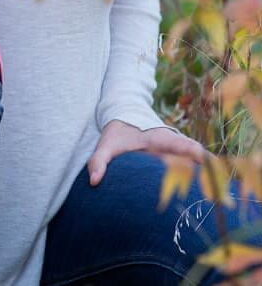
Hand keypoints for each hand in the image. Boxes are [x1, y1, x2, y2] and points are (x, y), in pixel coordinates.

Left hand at [87, 119, 207, 185]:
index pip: (177, 143)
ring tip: (218, 194)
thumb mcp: (107, 144)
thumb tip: (94, 182)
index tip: (202, 158)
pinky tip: (212, 193)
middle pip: (195, 154)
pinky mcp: (182, 158)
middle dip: (207, 167)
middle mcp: (173, 143)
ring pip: (200, 160)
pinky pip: (197, 166)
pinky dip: (204, 176)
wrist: (127, 116)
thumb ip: (99, 160)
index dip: (190, 150)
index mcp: (156, 138)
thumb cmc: (117, 133)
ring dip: (208, 174)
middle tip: (216, 186)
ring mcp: (180, 150)